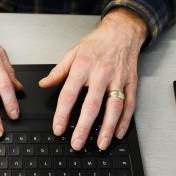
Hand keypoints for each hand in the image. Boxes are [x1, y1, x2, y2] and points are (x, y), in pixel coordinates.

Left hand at [39, 7, 147, 150]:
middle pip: (92, 105)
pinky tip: (118, 134)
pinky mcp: (131, 82)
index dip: (62, 113)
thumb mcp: (73, 52)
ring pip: (113, 108)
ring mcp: (118, 79)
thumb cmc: (97, 42)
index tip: (58, 129)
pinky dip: (125, 121)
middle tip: (76, 144)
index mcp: (83, 66)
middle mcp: (101, 74)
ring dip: (107, 129)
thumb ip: (58, 71)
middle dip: (83, 127)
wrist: (122, 31)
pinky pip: (129, 105)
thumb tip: (44, 84)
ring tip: (100, 145)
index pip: (69, 94)